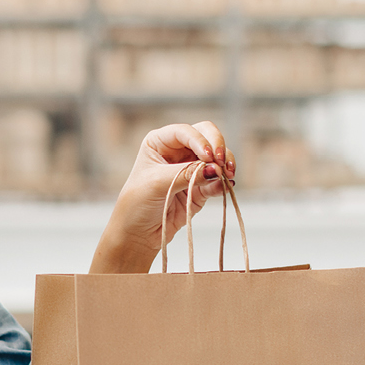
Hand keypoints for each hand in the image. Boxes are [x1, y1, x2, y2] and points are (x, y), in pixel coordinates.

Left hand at [91, 123, 234, 273]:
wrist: (138, 233)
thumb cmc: (137, 203)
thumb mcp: (157, 184)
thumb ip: (186, 174)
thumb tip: (216, 169)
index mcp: (160, 142)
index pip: (185, 131)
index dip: (200, 140)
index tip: (208, 156)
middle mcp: (178, 151)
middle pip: (207, 135)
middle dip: (218, 146)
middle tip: (221, 163)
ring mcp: (192, 168)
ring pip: (218, 157)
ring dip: (225, 163)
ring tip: (227, 176)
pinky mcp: (202, 188)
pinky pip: (218, 180)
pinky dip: (225, 182)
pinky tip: (226, 186)